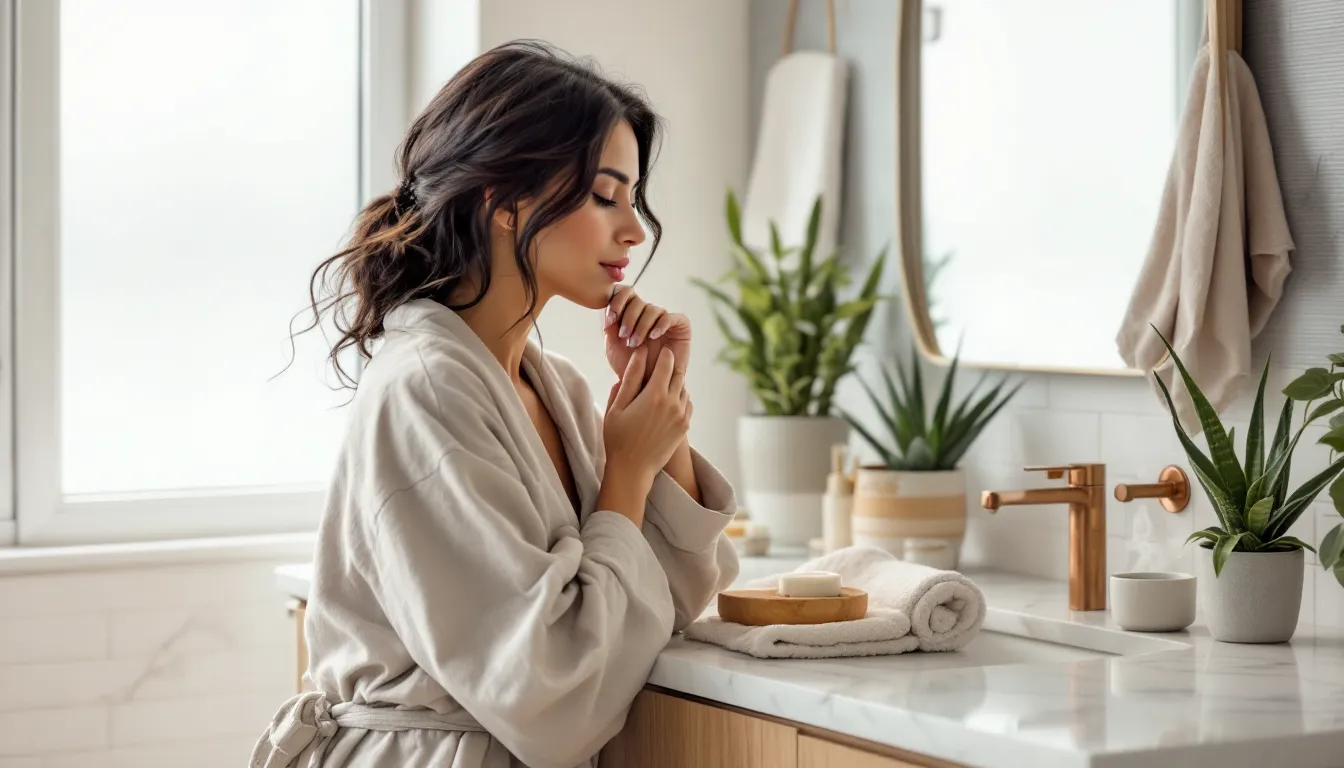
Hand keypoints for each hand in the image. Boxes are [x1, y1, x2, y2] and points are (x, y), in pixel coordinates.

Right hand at [603, 346, 691, 484]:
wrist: (633, 470)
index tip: (657, 350)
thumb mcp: (617, 406)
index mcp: (655, 394)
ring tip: (659, 386)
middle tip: (659, 364)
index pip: (667, 362)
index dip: (663, 354)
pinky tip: (665, 403)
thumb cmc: (618, 437)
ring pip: (684, 389)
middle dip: (669, 366)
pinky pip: (687, 404)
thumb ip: (630, 377)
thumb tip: (640, 352)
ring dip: (674, 383)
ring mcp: (681, 416)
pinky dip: (679, 398)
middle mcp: (673, 403)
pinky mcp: (684, 427)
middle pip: (678, 374)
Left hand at [604, 286, 690, 386]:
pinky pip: (670, 317)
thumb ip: (610, 328)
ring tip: (635, 343)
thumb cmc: (630, 368)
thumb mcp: (613, 348)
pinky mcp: (681, 326)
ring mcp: (664, 319)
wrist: (648, 386)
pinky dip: (660, 324)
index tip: (610, 320)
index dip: (617, 302)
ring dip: (641, 325)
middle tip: (623, 336)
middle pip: (637, 301)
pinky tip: (653, 336)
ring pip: (652, 309)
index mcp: (632, 314)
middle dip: (628, 318)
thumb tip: (608, 309)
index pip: (625, 295)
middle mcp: (648, 314)